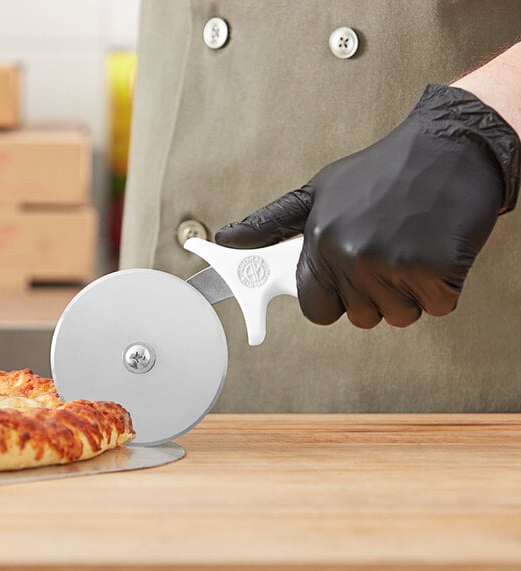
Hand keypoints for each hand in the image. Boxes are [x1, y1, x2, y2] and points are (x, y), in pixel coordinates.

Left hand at [216, 84, 519, 327]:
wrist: (450, 146)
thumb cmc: (382, 171)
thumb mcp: (318, 191)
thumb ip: (270, 224)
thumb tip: (227, 240)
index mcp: (321, 240)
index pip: (316, 310)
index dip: (334, 299)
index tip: (348, 280)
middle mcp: (352, 255)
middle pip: (361, 317)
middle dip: (375, 294)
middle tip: (388, 250)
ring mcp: (394, 264)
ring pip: (399, 316)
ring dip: (409, 292)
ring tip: (411, 246)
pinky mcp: (437, 269)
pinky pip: (436, 307)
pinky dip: (441, 286)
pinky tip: (436, 249)